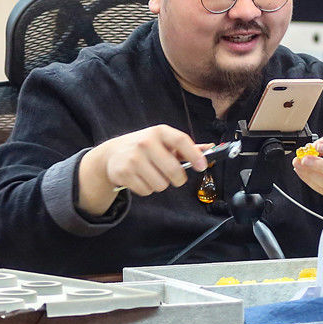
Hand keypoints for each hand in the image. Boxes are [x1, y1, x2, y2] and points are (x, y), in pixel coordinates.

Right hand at [77, 124, 208, 215]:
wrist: (111, 154)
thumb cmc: (143, 148)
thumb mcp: (162, 141)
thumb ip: (185, 147)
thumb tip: (211, 148)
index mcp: (158, 132)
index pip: (181, 141)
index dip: (194, 155)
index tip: (202, 166)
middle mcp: (145, 143)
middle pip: (174, 171)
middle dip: (178, 179)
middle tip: (173, 177)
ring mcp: (133, 158)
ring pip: (161, 184)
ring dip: (160, 184)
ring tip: (151, 175)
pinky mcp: (124, 173)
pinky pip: (147, 191)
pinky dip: (146, 189)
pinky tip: (140, 179)